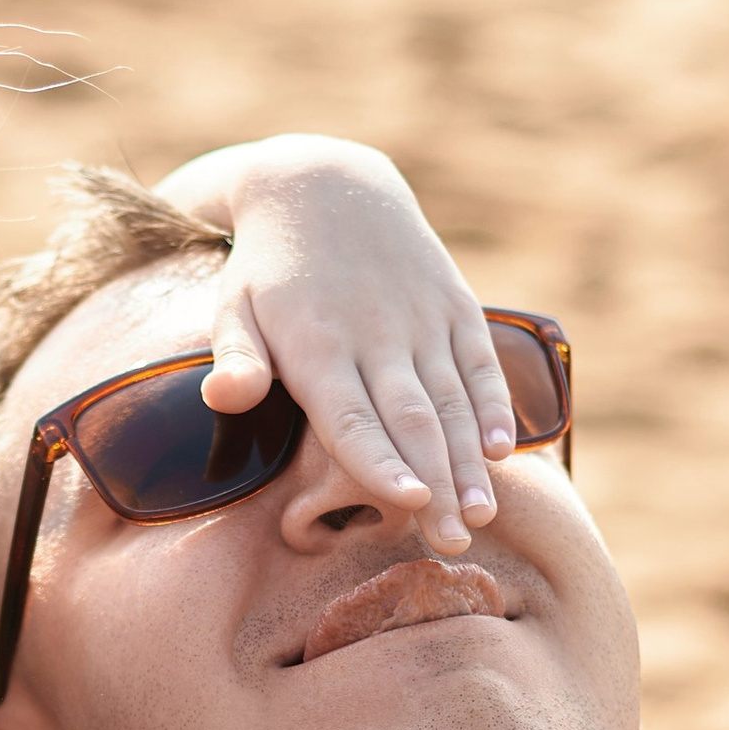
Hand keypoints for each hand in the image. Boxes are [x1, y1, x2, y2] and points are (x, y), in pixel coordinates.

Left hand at [156, 137, 516, 554]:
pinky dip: (494, 407)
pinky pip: (478, 363)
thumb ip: (237, 358)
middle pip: (411, 421)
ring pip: (452, 400)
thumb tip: (224, 397)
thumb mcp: (235, 306)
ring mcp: (420, 318)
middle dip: (436, 485)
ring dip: (470, 461)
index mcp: (318, 345)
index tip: (408, 503)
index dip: (381, 461)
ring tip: (480, 515)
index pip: (352, 417)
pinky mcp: (453, 304)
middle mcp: (376, 334)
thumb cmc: (269, 270)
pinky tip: (504, 453)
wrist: (324, 185)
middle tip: (452, 544)